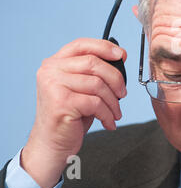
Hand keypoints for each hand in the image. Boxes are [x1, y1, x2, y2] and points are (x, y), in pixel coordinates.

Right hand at [21, 38, 126, 187]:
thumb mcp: (81, 87)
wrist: (53, 143)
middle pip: (94, 63)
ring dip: (113, 101)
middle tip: (123, 93)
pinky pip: (96, 103)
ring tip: (116, 112)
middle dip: (115, 78)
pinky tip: (109, 122)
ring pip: (97, 84)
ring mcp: (54, 85)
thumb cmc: (71, 114)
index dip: (105, 47)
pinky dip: (108, 114)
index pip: (82, 45)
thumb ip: (93, 71)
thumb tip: (120, 56)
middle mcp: (51, 70)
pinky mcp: (61, 102)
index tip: (122, 55)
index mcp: (55, 62)